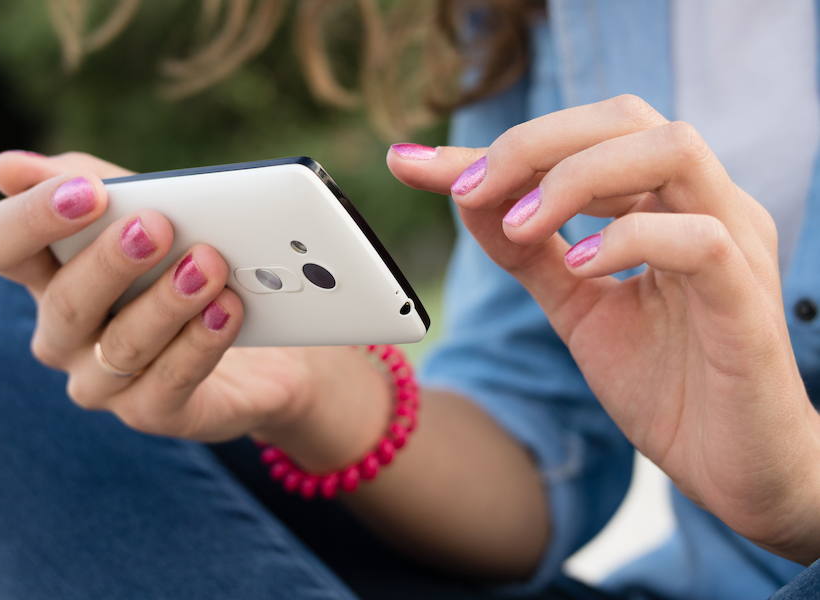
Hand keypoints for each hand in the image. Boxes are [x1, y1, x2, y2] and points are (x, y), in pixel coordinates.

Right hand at [0, 151, 389, 469]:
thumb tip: (7, 168)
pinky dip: (201, 342)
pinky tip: (228, 310)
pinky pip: (170, 381)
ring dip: (168, 301)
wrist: (263, 339)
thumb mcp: (151, 212)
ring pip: (122, 345)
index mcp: (48, 275)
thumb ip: (97, 184)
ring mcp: (103, 380)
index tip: (88, 192)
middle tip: (159, 225)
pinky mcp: (154, 411)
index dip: (33, 218)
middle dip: (113, 261)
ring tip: (210, 264)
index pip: (0, 247)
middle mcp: (63, 334)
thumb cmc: (187, 264)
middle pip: (66, 301)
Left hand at [388, 96, 819, 563]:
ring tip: (520, 227)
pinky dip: (627, 240)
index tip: (414, 164)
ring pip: (670, 151)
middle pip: (626, 119)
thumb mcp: (576, 306)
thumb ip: (527, 252)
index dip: (496, 145)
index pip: (583, 138)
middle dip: (532, 144)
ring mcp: (734, 245)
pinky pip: (697, 240)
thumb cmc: (665, 383)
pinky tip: (578, 268)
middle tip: (466, 190)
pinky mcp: (746, 299)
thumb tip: (466, 194)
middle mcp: (704, 206)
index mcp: (666, 203)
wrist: (729, 467)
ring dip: (577, 179)